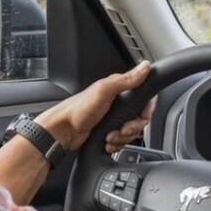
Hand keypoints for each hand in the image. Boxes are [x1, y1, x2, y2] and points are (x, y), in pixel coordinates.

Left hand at [39, 62, 153, 152]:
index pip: (145, 98)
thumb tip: (145, 67)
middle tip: (122, 129)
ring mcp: (114, 118)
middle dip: (133, 128)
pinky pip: (123, 140)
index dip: (147, 109)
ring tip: (110, 136)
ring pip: (132, 131)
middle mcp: (118, 104)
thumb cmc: (78, 110)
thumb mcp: (104, 91)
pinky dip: (117, 144)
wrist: (63, 131)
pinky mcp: (109, 131)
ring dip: (123, 138)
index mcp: (118, 90)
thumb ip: (126, 80)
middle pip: (140, 118)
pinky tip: (107, 141)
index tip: (142, 115)